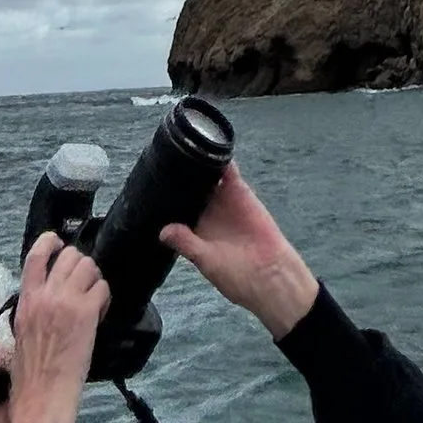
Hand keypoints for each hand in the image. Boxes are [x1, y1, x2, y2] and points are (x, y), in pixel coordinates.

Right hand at [9, 232, 105, 422]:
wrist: (42, 398)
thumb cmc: (29, 379)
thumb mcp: (20, 336)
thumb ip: (32, 311)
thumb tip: (44, 302)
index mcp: (25, 301)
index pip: (35, 256)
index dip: (49, 241)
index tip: (57, 241)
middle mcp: (44, 295)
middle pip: (69, 256)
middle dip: (80, 264)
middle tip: (84, 282)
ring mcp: (66, 302)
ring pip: (88, 266)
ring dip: (94, 279)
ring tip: (93, 298)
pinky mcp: (86, 313)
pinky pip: (102, 288)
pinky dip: (104, 297)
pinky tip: (99, 314)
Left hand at [160, 164, 319, 339]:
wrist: (270, 273)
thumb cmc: (236, 275)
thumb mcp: (206, 261)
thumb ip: (186, 243)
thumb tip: (162, 232)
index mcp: (194, 230)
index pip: (175, 209)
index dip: (166, 199)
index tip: (151, 185)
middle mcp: (207, 213)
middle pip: (189, 189)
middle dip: (179, 178)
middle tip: (162, 161)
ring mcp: (222, 200)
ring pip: (206, 177)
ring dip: (197, 165)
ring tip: (180, 149)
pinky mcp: (239, 191)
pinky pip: (229, 172)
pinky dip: (221, 160)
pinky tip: (208, 148)